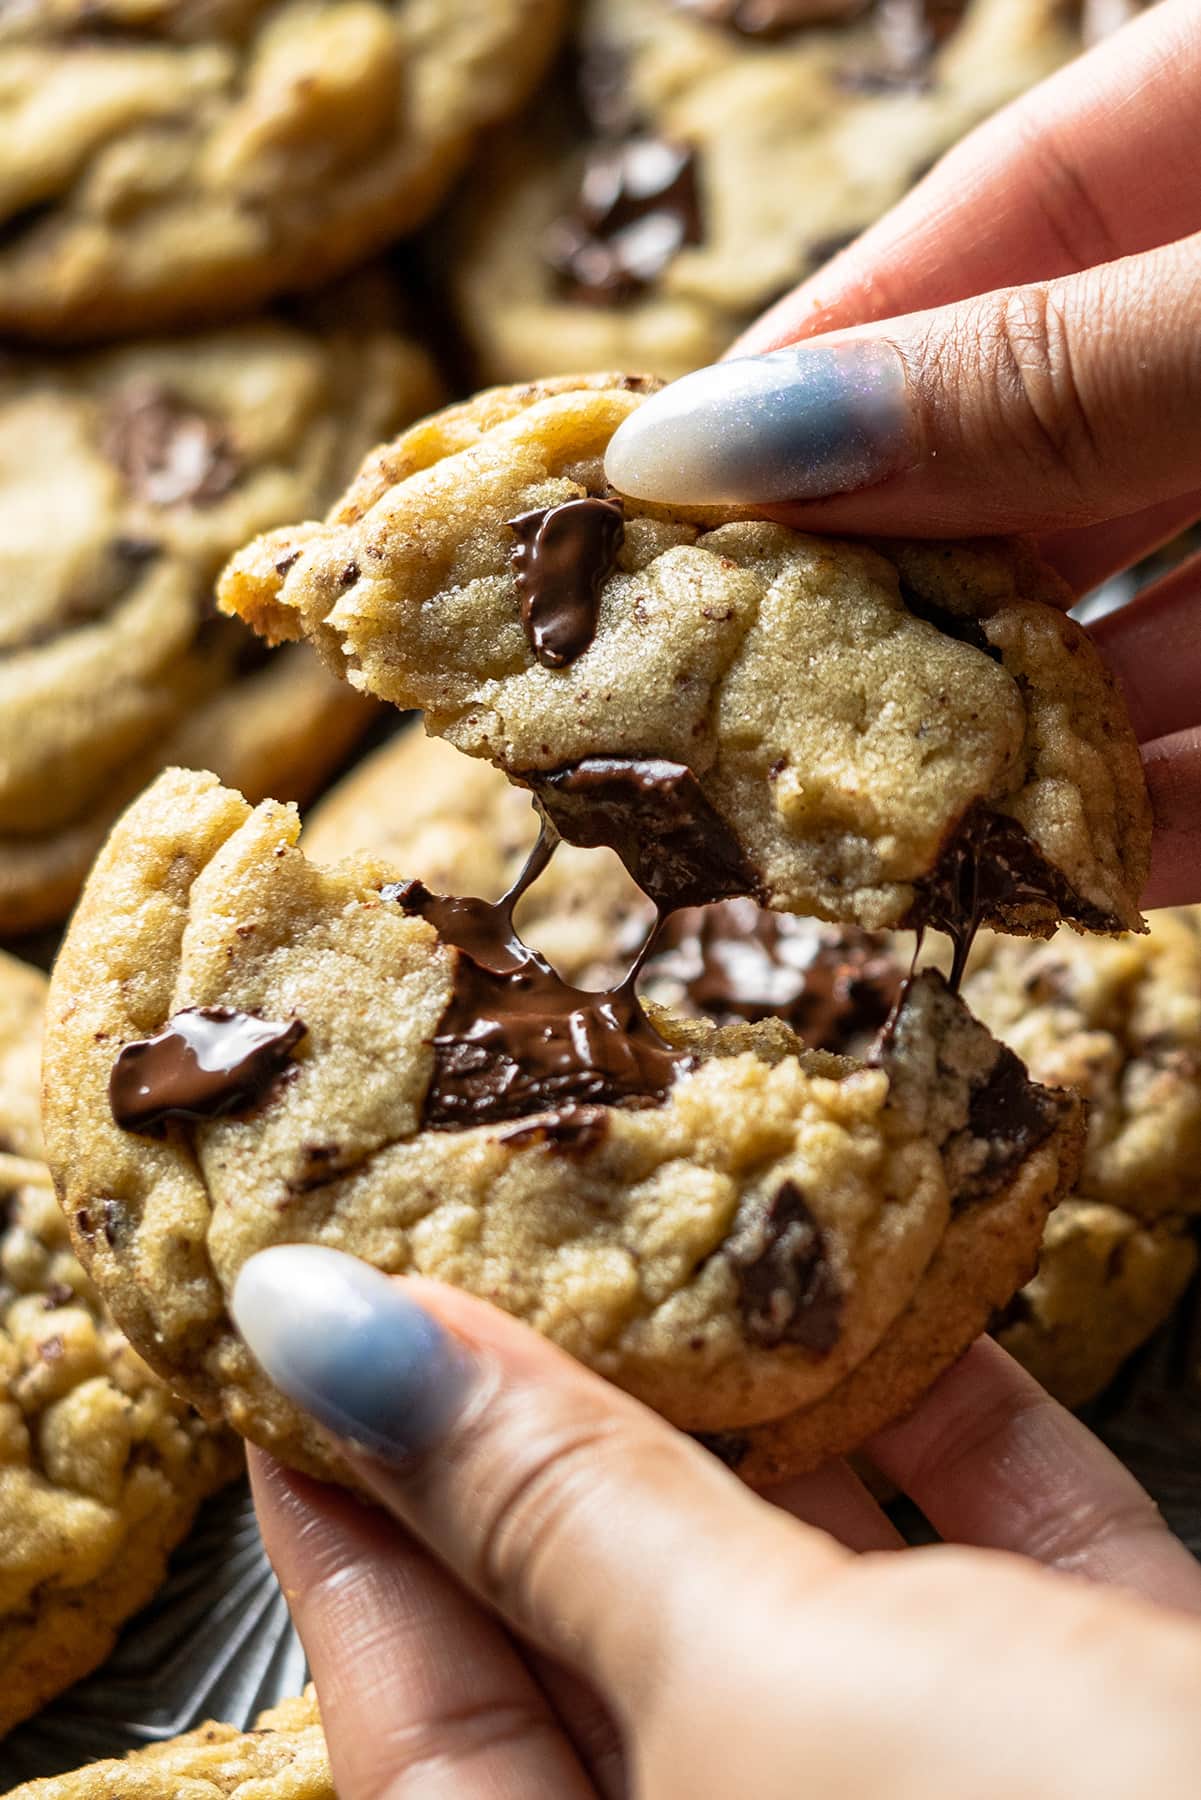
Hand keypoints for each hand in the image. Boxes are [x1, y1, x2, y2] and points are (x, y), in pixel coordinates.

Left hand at [239, 1248, 1200, 1798]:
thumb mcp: (765, 1697)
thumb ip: (552, 1512)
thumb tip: (320, 1329)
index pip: (416, 1712)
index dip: (352, 1505)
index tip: (305, 1334)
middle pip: (610, 1624)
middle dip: (552, 1421)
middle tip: (480, 1226)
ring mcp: (956, 1792)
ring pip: (815, 1574)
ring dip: (759, 1390)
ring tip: (661, 1208)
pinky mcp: (1108, 1718)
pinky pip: (997, 1544)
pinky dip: (950, 1408)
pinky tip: (901, 1274)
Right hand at [602, 0, 1200, 907]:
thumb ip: (1031, 375)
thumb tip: (704, 451)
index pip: (972, 241)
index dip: (803, 376)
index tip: (645, 503)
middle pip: (1026, 458)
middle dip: (879, 592)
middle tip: (723, 705)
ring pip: (1130, 623)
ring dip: (1005, 741)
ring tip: (863, 827)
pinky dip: (1161, 812)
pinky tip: (1057, 873)